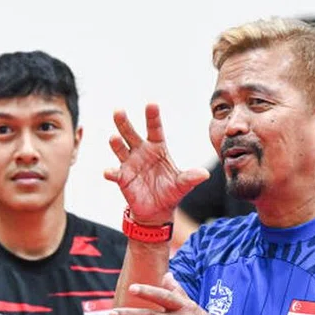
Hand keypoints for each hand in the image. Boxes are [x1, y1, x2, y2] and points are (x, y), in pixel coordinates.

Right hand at [104, 104, 208, 223]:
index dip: (152, 117)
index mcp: (157, 148)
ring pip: (120, 149)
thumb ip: (191, 178)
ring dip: (116, 143)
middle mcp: (141, 152)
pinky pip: (114, 173)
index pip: (154, 129)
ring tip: (114, 138)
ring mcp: (130, 164)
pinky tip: (109, 172)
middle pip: (131, 133)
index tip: (151, 104)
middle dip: (124, 123)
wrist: (157, 211)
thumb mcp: (183, 185)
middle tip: (118, 110)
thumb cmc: (170, 192)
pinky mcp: (122, 178)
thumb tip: (205, 174)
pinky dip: (110, 172)